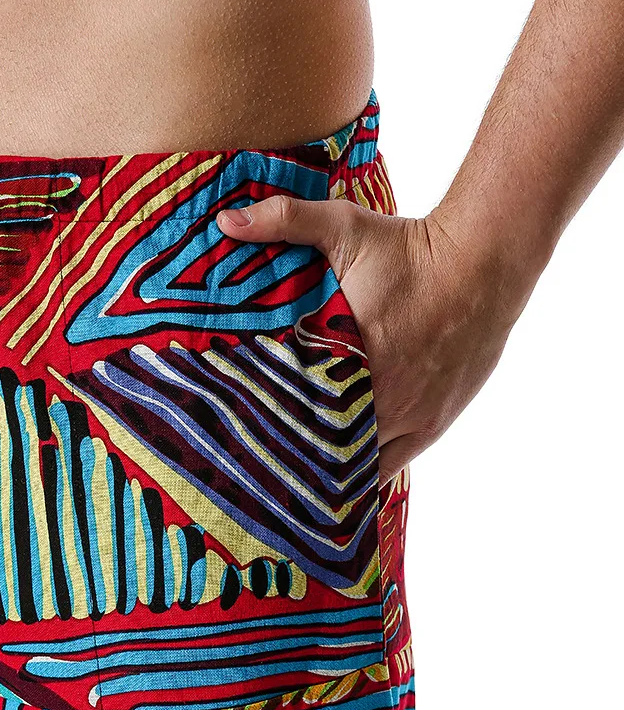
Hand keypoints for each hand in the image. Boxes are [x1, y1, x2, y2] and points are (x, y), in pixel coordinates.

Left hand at [216, 196, 536, 487]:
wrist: (484, 263)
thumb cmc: (410, 248)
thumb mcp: (344, 225)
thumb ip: (284, 221)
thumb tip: (225, 221)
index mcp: (349, 358)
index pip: (296, 412)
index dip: (269, 429)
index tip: (242, 438)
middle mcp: (381, 396)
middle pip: (325, 446)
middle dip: (294, 455)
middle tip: (262, 465)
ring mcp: (410, 415)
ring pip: (358, 464)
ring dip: (330, 469)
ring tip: (294, 484)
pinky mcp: (434, 423)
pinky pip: (393, 466)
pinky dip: (366, 474)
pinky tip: (340, 489)